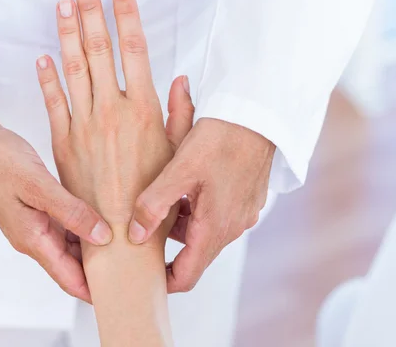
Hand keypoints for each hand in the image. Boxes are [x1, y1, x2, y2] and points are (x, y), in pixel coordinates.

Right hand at [0, 111, 111, 301]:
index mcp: (33, 240)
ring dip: (95, 246)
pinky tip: (103, 217)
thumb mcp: (38, 186)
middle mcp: (34, 237)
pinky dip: (85, 225)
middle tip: (134, 266)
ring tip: (126, 243)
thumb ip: (70, 212)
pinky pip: (66, 225)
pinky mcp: (37, 208)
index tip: (122, 294)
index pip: (69, 280)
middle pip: (73, 266)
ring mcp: (35, 223)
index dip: (95, 290)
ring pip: (71, 245)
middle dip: (101, 269)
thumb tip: (103, 237)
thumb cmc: (0, 161)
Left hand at [35, 0, 193, 240]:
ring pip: (74, 69)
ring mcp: (85, 126)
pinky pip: (53, 102)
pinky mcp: (64, 143)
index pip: (135, 51)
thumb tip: (180, 80)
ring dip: (68, 33)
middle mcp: (112, 112)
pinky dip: (47, 78)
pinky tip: (43, 56)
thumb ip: (179, 115)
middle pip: (100, 51)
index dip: (127, 17)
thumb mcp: (178, 156)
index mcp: (144, 112)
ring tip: (63, 4)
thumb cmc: (156, 200)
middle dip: (92, 12)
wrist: (121, 239)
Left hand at [129, 118, 275, 292]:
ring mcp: (242, 212)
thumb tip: (135, 235)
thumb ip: (155, 204)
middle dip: (168, 247)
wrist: (259, 114)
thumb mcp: (180, 170)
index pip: (187, 275)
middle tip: (142, 231)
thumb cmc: (221, 139)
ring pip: (204, 230)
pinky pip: (217, 214)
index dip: (164, 281)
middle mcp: (233, 226)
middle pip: (194, 252)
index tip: (143, 275)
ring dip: (182, 223)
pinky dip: (197, 209)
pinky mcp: (246, 198)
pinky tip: (185, 185)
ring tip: (160, 202)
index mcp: (215, 227)